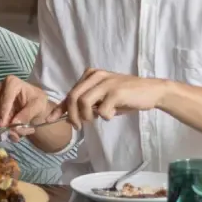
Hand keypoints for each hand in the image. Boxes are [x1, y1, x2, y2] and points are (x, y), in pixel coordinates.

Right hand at [0, 75, 52, 142]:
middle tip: (15, 134)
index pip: (5, 97)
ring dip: (7, 126)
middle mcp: (1, 87)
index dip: (4, 111)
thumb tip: (14, 125)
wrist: (35, 105)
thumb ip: (27, 115)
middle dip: (7, 122)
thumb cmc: (38, 101)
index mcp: (12, 82)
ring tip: (21, 132)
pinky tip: (16, 129)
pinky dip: (6, 126)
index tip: (4, 124)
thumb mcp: (38, 107)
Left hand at [48, 69, 167, 128]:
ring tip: (97, 118)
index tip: (50, 119)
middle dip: (72, 115)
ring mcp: (106, 82)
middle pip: (73, 97)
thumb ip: (87, 104)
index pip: (70, 92)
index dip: (59, 107)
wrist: (151, 91)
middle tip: (78, 126)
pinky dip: (105, 117)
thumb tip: (68, 117)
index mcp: (91, 75)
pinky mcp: (116, 92)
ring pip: (83, 102)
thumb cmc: (125, 96)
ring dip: (87, 116)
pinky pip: (102, 110)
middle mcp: (96, 75)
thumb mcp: (103, 98)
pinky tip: (112, 114)